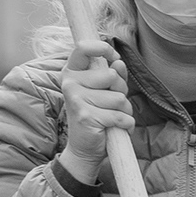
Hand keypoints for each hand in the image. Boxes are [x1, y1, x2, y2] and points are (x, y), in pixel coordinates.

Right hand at [60, 43, 132, 184]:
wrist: (84, 149)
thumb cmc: (97, 115)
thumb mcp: (105, 91)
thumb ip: (113, 75)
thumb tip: (118, 63)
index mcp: (72, 73)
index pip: (83, 48)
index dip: (102, 48)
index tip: (112, 56)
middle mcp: (70, 83)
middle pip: (112, 76)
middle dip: (121, 92)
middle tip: (110, 104)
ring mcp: (77, 99)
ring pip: (120, 98)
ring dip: (124, 111)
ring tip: (110, 118)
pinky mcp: (86, 116)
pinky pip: (121, 116)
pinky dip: (125, 125)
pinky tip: (113, 129)